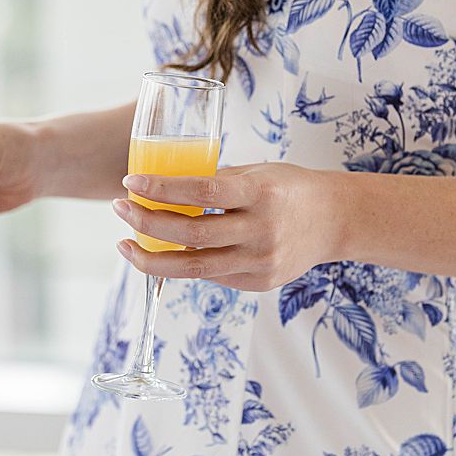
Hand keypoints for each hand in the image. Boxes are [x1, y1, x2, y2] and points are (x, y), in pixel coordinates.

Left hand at [111, 162, 337, 291]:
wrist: (335, 221)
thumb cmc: (291, 188)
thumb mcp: (258, 172)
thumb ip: (218, 182)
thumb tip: (165, 185)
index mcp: (261, 194)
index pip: (202, 192)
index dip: (162, 189)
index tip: (130, 182)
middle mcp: (262, 231)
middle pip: (192, 235)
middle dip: (147, 222)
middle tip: (120, 209)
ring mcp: (261, 262)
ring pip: (194, 268)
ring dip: (152, 258)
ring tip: (126, 245)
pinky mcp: (259, 283)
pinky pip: (212, 276)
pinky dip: (184, 265)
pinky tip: (167, 254)